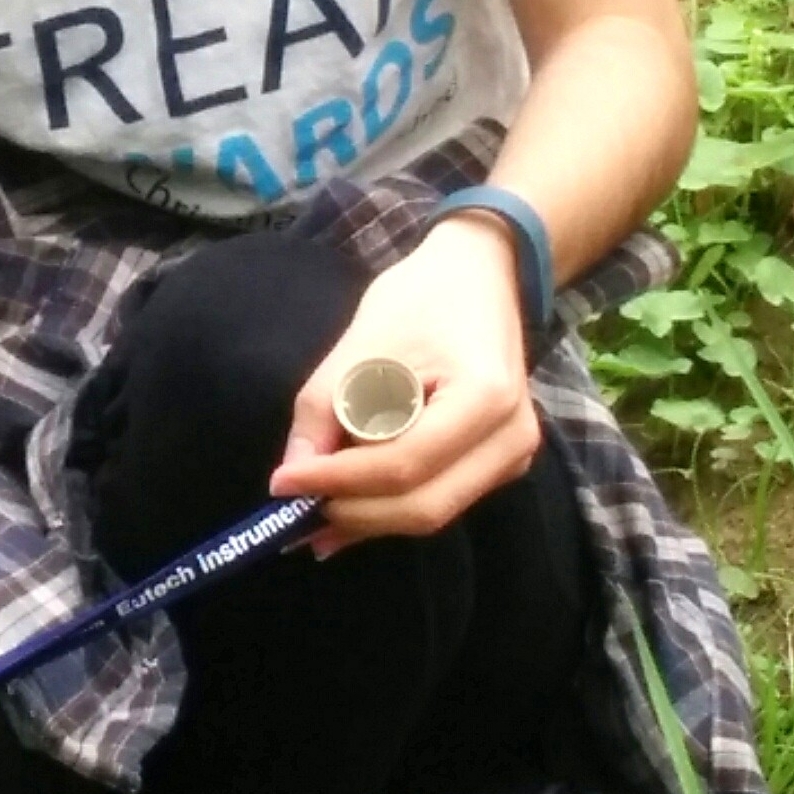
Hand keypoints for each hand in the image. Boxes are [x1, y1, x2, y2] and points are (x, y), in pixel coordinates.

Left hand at [268, 216, 540, 554]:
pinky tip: (346, 504)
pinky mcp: (497, 464)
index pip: (403, 464)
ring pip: (431, 511)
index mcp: (485, 398)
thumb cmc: (422, 297)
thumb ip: (325, 409)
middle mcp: (511, 439)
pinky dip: (389, 505)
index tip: (281, 483)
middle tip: (294, 509)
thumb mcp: (361, 342)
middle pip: (423, 505)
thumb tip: (295, 475)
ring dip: (368, 517)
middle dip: (353, 512)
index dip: (339, 481)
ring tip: (311, 512)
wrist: (479, 276)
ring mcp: (512, 456)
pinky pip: (439, 498)